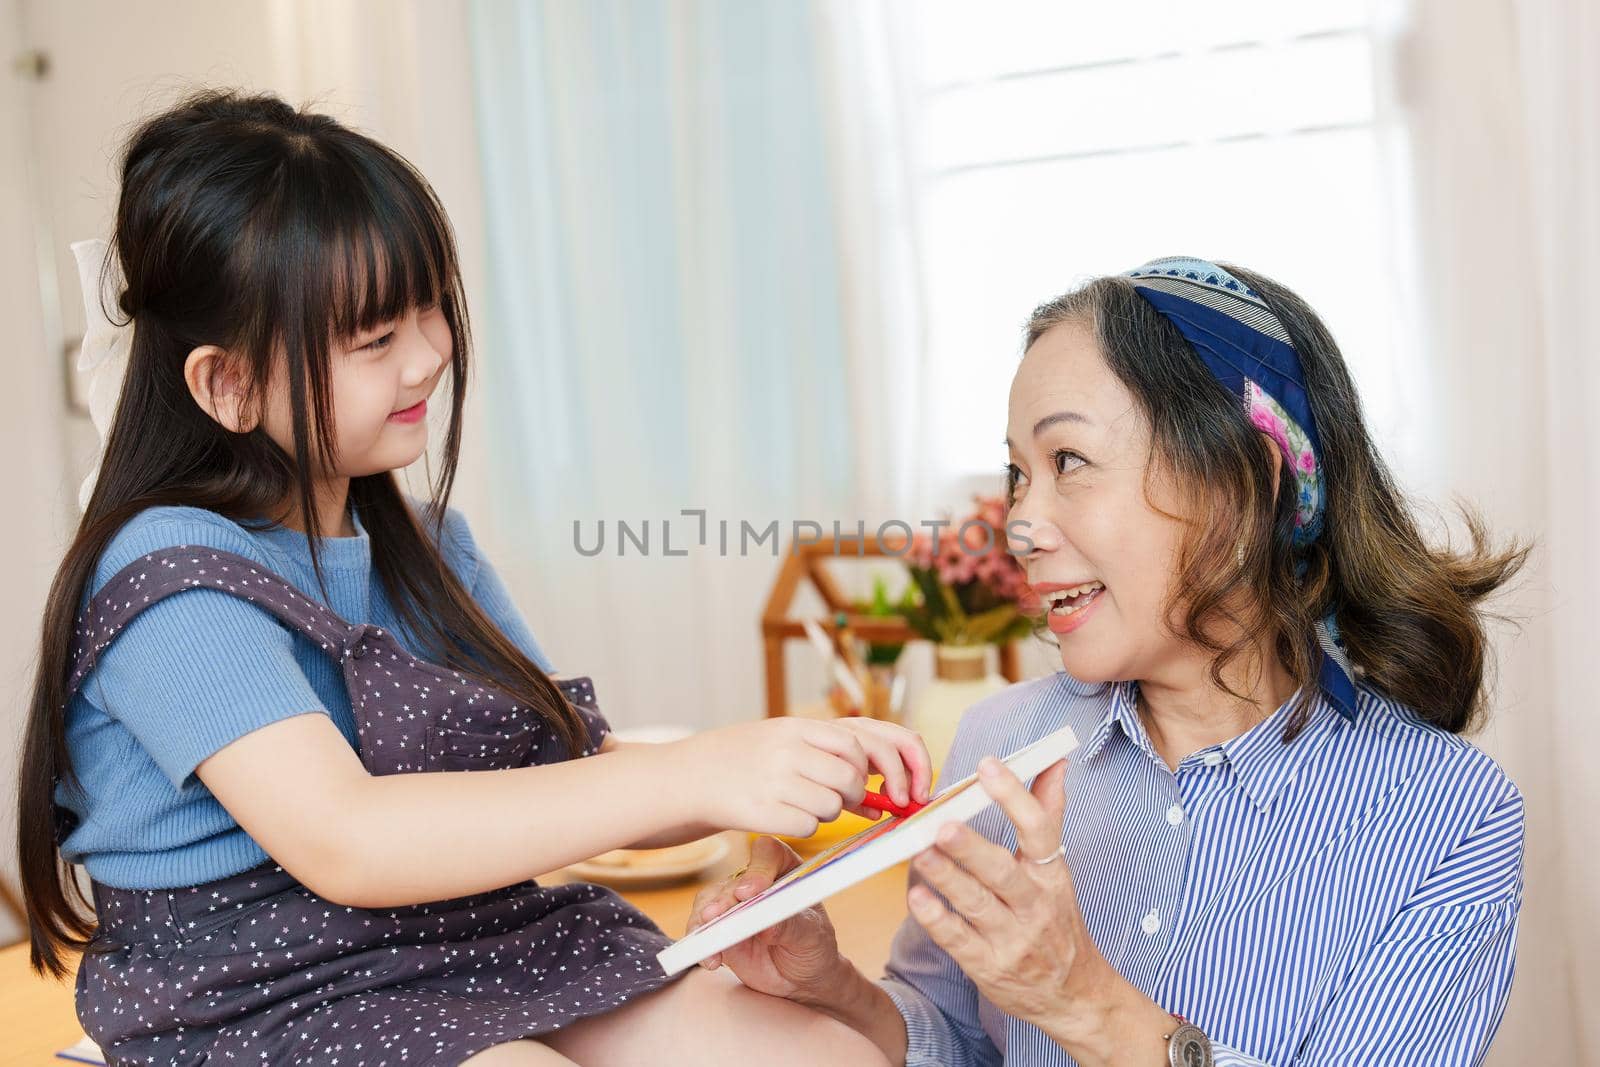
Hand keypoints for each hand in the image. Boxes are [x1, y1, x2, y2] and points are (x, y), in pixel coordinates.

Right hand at [671, 717, 931, 838]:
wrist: (688, 777)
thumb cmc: (745, 762)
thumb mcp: (785, 744)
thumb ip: (831, 759)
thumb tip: (882, 797)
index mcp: (797, 727)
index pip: (859, 742)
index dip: (887, 768)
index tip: (898, 791)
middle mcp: (787, 748)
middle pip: (850, 776)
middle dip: (855, 794)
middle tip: (846, 800)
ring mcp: (773, 779)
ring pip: (832, 805)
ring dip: (826, 813)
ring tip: (800, 803)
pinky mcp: (760, 811)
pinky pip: (807, 827)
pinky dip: (803, 827)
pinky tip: (782, 815)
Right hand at [685, 834, 849, 1003]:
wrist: (800, 979)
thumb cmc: (813, 947)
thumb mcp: (811, 936)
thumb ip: (791, 926)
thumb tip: (768, 923)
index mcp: (786, 870)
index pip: (769, 855)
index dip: (759, 869)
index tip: (754, 890)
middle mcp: (757, 881)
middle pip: (735, 879)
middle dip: (725, 898)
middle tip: (719, 914)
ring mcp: (735, 904)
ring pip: (711, 899)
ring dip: (706, 918)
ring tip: (710, 940)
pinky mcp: (719, 927)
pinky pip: (702, 928)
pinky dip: (702, 942)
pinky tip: (711, 959)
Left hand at [905, 756, 1170, 1062]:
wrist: (1073, 994)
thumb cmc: (1058, 921)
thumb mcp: (1058, 870)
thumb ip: (1049, 813)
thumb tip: (1054, 762)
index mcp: (1051, 875)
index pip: (1039, 830)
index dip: (1014, 796)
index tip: (988, 766)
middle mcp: (1033, 905)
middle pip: (1001, 871)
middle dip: (971, 848)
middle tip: (942, 824)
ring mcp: (1011, 938)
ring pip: (975, 904)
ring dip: (945, 877)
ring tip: (918, 852)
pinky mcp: (987, 966)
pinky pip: (957, 940)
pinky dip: (936, 919)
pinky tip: (916, 897)